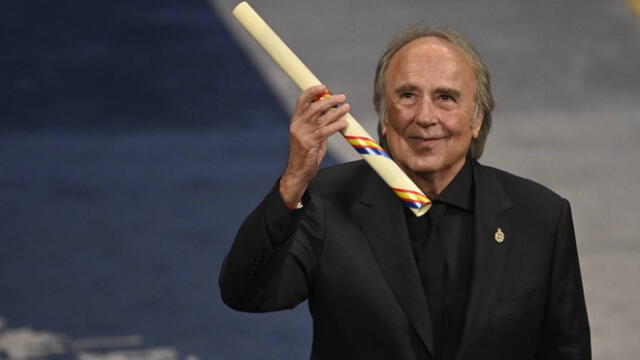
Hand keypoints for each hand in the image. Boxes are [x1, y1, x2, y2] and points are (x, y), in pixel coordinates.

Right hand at [279, 85, 349, 207]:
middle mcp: (297, 125)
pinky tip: (344, 123)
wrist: (298, 171)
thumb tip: (332, 113)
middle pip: (314, 107)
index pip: (302, 101)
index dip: (312, 92)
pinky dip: (336, 125)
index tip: (323, 87)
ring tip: (346, 108)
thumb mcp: (310, 135)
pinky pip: (325, 131)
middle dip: (329, 100)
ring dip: (336, 112)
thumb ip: (318, 124)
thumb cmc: (305, 154)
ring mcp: (302, 134)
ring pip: (322, 118)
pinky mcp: (309, 143)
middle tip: (341, 97)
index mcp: (296, 121)